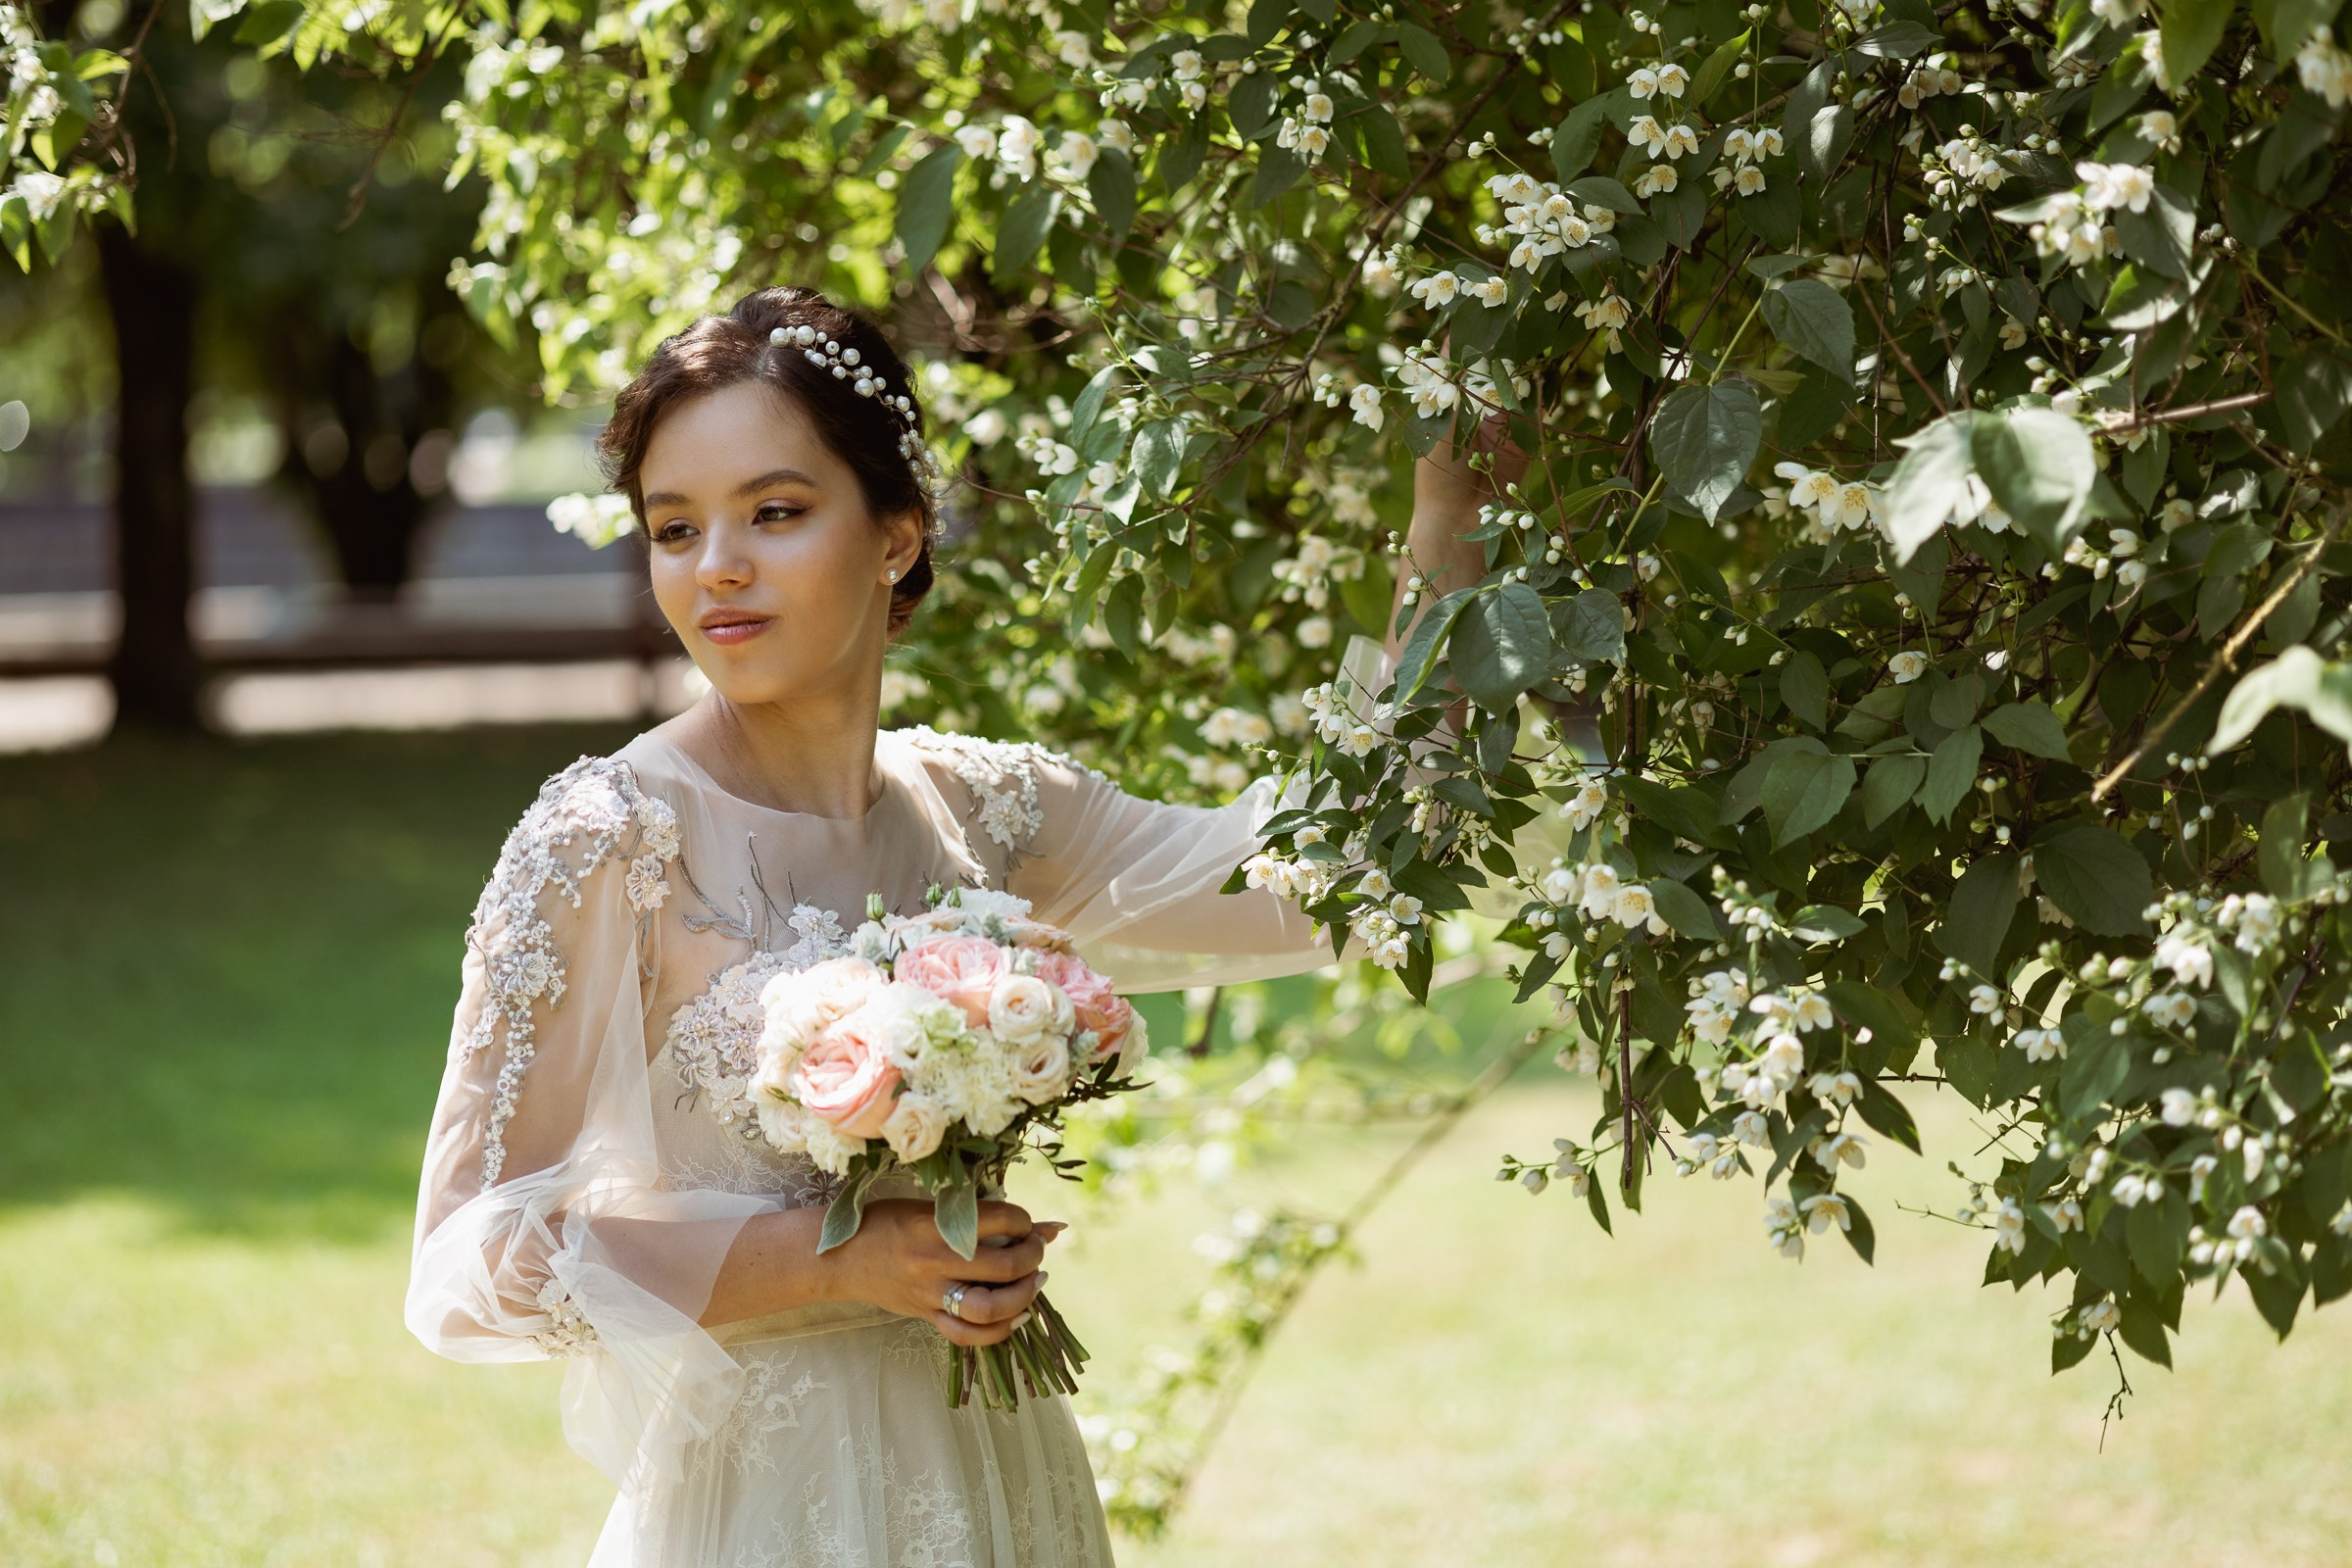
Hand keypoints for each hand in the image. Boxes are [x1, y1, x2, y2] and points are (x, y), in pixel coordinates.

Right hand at [836, 1197, 1065, 1347]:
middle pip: (1003, 1265)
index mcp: (935, 1224)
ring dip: (1024, 1294)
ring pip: (990, 1307)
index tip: (1024, 1221)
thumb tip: (1049, 1226)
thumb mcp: (930, 1207)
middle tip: (1035, 1249)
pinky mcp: (926, 1317)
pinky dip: (1001, 1330)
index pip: (999, 1220)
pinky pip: (968, 1335)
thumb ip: (982, 1216)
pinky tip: (1018, 1315)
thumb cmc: (886, 1222)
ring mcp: (930, 1294)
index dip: (1023, 1220)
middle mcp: (934, 1261)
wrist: (839, 1258)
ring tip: (1034, 1280)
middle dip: (1032, 1255)